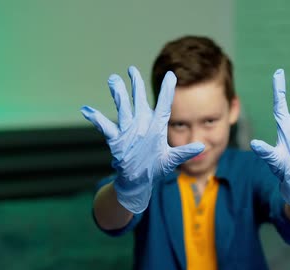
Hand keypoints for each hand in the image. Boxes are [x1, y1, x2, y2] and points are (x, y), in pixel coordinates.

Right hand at [80, 66, 203, 212]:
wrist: (138, 181)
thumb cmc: (155, 169)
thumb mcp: (171, 160)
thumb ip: (184, 152)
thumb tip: (202, 147)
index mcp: (157, 127)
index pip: (163, 106)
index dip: (167, 91)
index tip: (171, 75)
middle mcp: (142, 125)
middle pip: (139, 101)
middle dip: (136, 85)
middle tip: (131, 68)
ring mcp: (128, 131)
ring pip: (123, 109)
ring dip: (118, 95)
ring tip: (113, 79)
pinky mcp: (117, 140)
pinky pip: (106, 127)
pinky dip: (96, 118)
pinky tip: (87, 109)